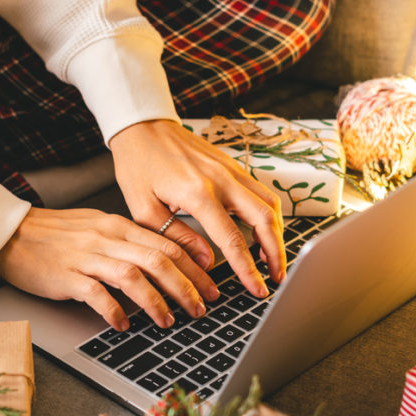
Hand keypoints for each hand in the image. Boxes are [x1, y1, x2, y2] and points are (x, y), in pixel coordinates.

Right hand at [0, 207, 218, 329]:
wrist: (12, 233)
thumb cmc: (56, 235)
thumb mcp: (99, 229)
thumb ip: (129, 244)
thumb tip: (163, 264)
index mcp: (119, 226)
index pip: (168, 244)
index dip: (195, 267)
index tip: (212, 286)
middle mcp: (108, 238)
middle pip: (160, 260)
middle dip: (187, 287)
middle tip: (202, 309)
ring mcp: (87, 256)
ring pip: (134, 276)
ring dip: (158, 302)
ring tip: (169, 321)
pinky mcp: (67, 275)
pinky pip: (97, 294)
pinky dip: (115, 311)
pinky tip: (124, 324)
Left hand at [109, 119, 285, 296]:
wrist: (142, 126)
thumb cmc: (137, 165)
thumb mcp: (144, 208)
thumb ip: (177, 237)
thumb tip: (206, 262)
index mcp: (197, 193)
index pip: (232, 240)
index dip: (247, 269)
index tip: (257, 288)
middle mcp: (221, 179)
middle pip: (265, 220)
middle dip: (277, 253)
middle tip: (276, 278)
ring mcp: (231, 169)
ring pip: (270, 203)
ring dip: (278, 233)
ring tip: (273, 259)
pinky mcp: (232, 164)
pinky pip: (262, 190)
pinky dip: (269, 214)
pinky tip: (264, 231)